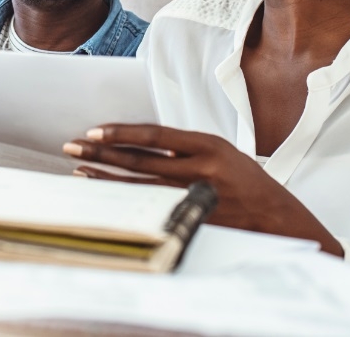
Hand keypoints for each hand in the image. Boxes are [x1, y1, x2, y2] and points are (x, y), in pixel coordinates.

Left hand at [63, 124, 343, 256]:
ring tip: (79, 171)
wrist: (276, 216)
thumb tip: (139, 143)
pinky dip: (126, 201)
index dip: (121, 133)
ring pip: (140, 186)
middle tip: (73, 146)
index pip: (154, 134)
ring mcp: (194, 196)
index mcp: (208, 145)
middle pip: (139, 160)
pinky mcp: (191, 217)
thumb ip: (183, 147)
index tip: (94, 131)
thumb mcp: (220, 152)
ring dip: (106, 178)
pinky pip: (151, 207)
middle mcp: (200, 169)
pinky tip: (107, 197)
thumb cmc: (246, 180)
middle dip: (102, 153)